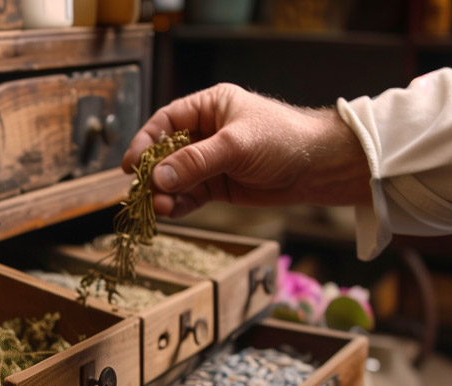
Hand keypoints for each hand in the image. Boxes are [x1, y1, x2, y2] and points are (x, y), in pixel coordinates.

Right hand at [122, 84, 370, 217]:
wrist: (319, 167)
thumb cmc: (283, 139)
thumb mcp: (236, 145)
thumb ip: (195, 161)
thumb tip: (157, 177)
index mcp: (208, 107)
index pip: (166, 121)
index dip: (145, 141)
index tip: (132, 164)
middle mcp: (205, 132)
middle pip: (165, 153)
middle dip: (154, 174)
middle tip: (144, 193)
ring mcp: (210, 161)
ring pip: (175, 178)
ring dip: (164, 194)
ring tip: (160, 208)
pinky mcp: (218, 186)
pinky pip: (189, 196)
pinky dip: (178, 206)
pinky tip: (171, 213)